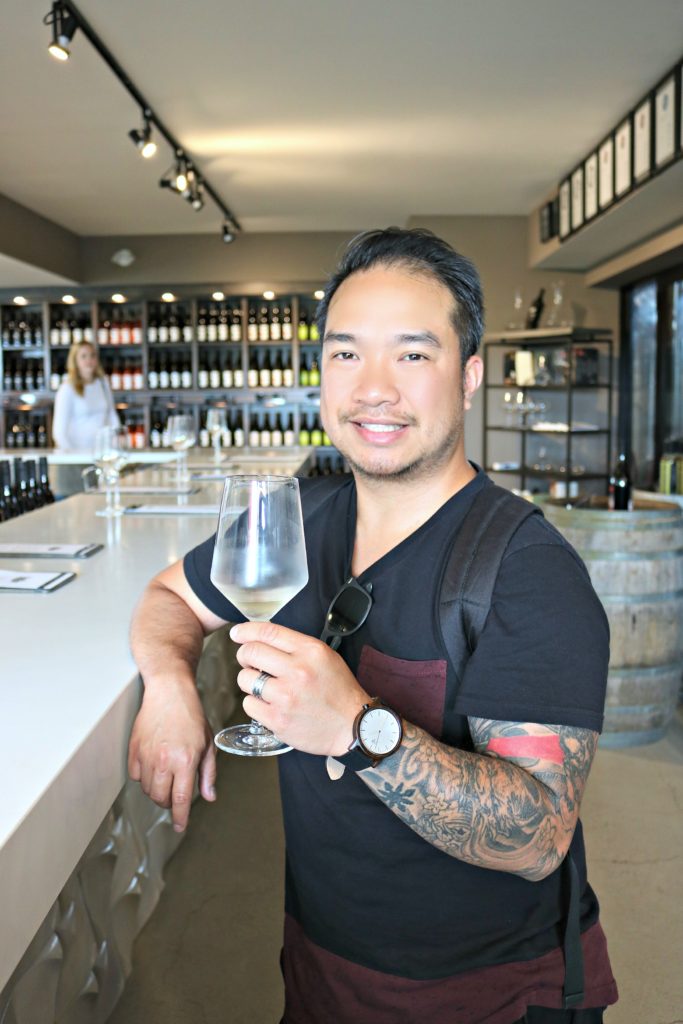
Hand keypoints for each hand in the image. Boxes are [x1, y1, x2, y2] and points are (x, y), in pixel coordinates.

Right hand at [128, 678, 216, 832]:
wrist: (170, 692)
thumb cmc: (191, 716)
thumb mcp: (208, 744)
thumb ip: (208, 773)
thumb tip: (209, 796)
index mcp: (185, 760)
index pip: (180, 799)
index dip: (179, 817)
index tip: (179, 826)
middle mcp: (164, 760)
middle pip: (161, 798)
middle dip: (168, 803)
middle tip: (175, 795)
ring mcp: (146, 755)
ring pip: (147, 789)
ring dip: (157, 791)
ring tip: (166, 778)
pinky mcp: (134, 749)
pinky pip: (135, 775)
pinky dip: (144, 777)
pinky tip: (153, 766)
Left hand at [230, 621, 368, 755]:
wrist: (352, 726)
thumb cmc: (338, 691)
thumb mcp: (325, 657)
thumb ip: (296, 646)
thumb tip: (260, 638)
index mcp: (310, 651)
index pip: (268, 632)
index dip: (246, 631)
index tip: (237, 633)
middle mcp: (298, 671)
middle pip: (250, 653)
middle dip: (245, 656)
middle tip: (250, 663)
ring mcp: (286, 696)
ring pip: (245, 679)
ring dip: (249, 681)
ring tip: (264, 687)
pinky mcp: (278, 719)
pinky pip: (248, 704)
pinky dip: (254, 704)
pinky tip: (268, 705)